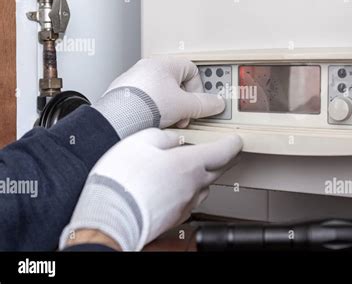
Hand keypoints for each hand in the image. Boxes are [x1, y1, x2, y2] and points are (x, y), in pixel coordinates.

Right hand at [60, 128, 242, 250]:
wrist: (110, 217)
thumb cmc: (122, 181)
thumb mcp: (141, 141)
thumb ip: (163, 136)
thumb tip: (174, 138)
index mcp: (189, 164)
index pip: (223, 152)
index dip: (232, 143)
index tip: (236, 140)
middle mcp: (193, 186)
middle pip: (218, 170)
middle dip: (225, 159)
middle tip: (227, 152)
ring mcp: (185, 205)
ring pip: (204, 187)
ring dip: (204, 176)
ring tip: (195, 167)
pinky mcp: (175, 219)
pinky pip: (189, 201)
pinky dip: (188, 191)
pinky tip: (174, 187)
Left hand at [94, 57, 224, 137]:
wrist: (118, 119)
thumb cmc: (146, 106)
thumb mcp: (185, 106)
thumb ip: (204, 104)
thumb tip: (216, 104)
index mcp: (164, 64)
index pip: (192, 70)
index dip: (198, 89)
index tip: (197, 104)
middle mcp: (147, 68)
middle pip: (177, 84)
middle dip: (183, 103)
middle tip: (183, 116)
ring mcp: (134, 81)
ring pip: (161, 94)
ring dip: (168, 109)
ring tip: (166, 121)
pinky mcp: (123, 95)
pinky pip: (145, 101)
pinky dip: (151, 112)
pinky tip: (151, 123)